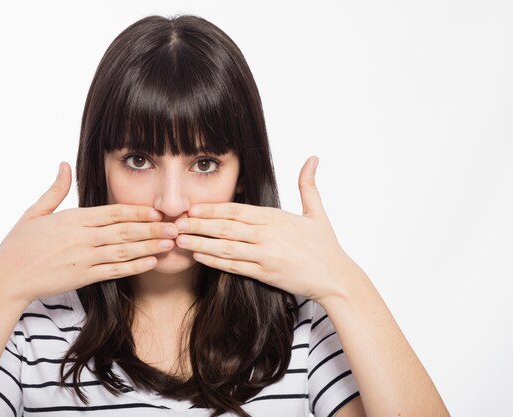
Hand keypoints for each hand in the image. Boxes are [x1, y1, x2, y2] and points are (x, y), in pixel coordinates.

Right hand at [0, 162, 178, 304]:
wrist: (7, 278)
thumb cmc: (19, 245)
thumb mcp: (35, 212)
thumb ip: (56, 190)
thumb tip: (64, 164)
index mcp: (74, 219)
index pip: (113, 212)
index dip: (138, 211)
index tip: (157, 211)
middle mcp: (83, 237)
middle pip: (125, 230)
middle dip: (152, 229)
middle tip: (175, 227)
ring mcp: (85, 258)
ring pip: (124, 250)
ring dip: (150, 247)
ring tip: (170, 244)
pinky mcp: (84, 277)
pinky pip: (115, 271)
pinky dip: (135, 267)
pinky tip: (151, 263)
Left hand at [174, 156, 361, 302]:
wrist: (335, 277)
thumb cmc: (325, 246)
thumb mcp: (317, 211)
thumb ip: (307, 184)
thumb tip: (313, 158)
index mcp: (276, 217)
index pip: (237, 210)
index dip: (212, 208)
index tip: (193, 207)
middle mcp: (267, 234)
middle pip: (226, 226)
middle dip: (198, 224)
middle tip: (176, 222)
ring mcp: (265, 254)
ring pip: (225, 247)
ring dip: (200, 242)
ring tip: (180, 239)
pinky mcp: (265, 273)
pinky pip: (234, 266)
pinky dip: (214, 261)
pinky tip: (199, 256)